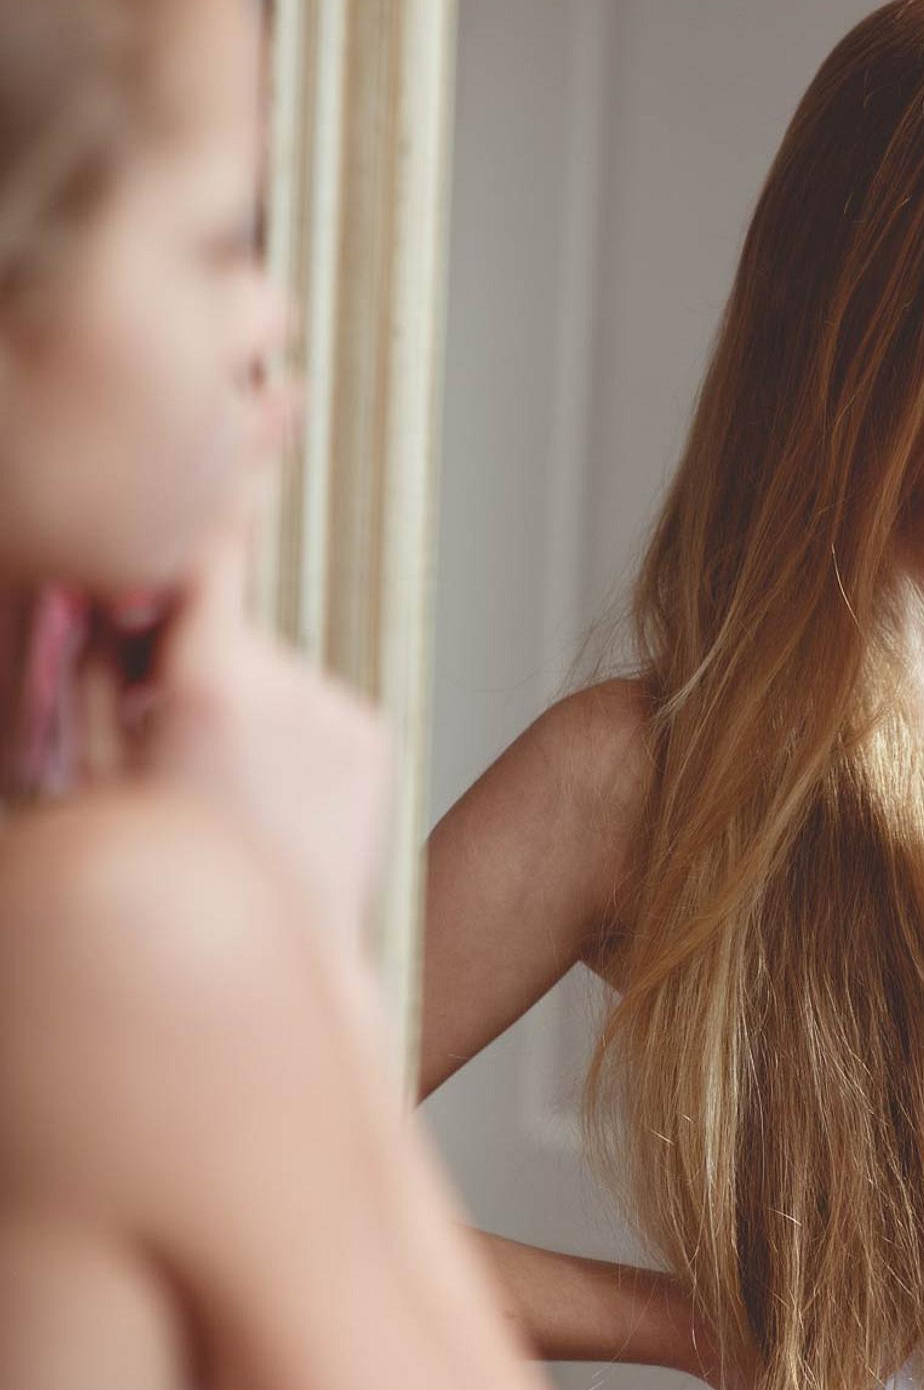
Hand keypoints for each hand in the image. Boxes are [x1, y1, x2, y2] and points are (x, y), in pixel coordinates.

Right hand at [82, 495, 393, 952]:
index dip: (204, 494)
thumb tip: (93, 590)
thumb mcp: (83, 779)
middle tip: (155, 739)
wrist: (274, 969)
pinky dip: (279, 736)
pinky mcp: (372, 740)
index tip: (231, 419)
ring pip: (263, 675)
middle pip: (222, 626)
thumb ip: (86, 677)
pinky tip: (265, 802)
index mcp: (212, 689)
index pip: (205, 553)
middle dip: (179, 656)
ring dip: (231, 705)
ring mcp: (342, 714)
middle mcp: (294, 687)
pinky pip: (307, 710)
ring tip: (216, 794)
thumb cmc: (166, 886)